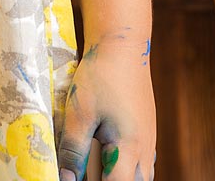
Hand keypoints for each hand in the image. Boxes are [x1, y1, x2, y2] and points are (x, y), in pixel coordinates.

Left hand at [58, 35, 154, 180]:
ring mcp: (148, 142)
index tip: (74, 180)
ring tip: (93, 168)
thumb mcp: (79, 113)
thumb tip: (66, 178)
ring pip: (140, 176)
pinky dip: (124, 167)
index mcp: (130, 150)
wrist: (122, 47)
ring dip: (119, 176)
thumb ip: (73, 148)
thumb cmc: (100, 78)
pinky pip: (139, 163)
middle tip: (83, 174)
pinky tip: (107, 158)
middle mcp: (145, 151)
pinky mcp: (145, 132)